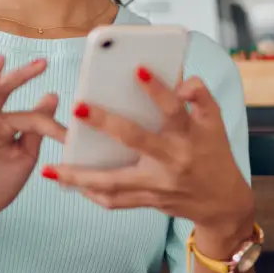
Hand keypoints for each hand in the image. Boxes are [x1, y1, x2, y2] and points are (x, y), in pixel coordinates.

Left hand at [43, 68, 253, 241]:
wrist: (221, 202)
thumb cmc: (213, 153)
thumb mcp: (215, 121)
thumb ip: (199, 97)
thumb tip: (181, 81)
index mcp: (190, 136)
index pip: (175, 109)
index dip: (158, 90)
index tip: (137, 69)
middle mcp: (173, 161)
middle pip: (136, 141)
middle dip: (106, 124)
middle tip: (78, 107)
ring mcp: (159, 185)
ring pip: (115, 182)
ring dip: (80, 177)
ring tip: (51, 169)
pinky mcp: (148, 201)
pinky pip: (115, 201)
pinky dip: (91, 193)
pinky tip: (69, 183)